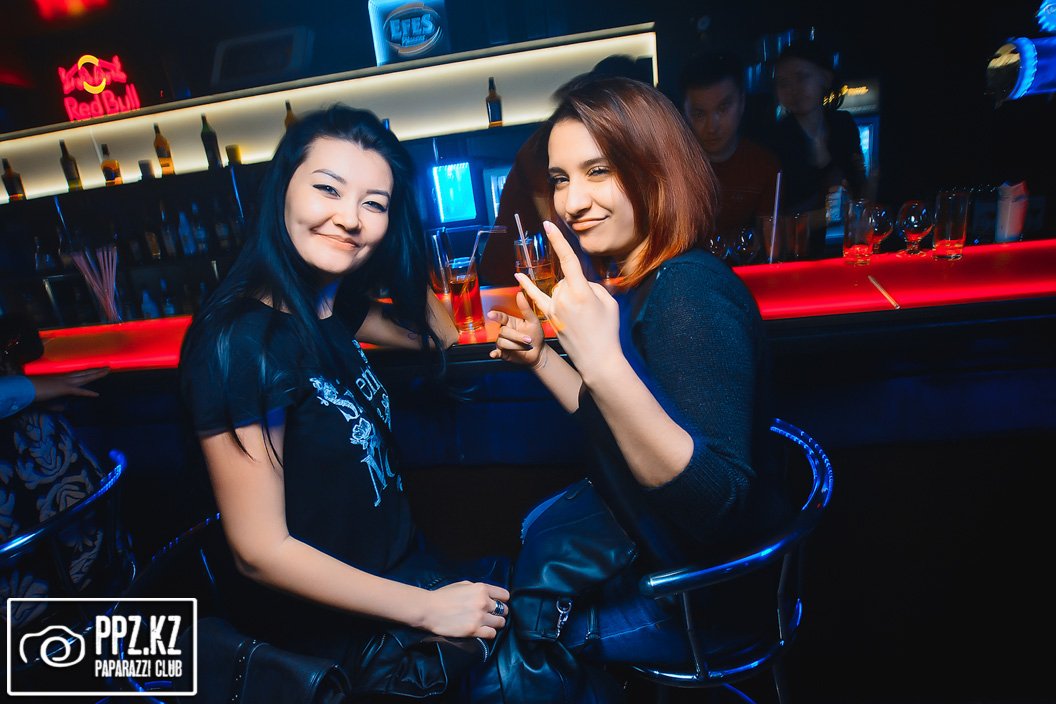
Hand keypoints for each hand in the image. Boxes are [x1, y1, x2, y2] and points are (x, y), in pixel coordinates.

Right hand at [30, 367, 109, 402]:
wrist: (24, 390)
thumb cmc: (34, 394)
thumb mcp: (49, 401)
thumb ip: (59, 404)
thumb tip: (66, 407)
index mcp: (61, 380)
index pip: (78, 376)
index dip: (88, 373)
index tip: (97, 370)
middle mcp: (65, 379)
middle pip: (84, 374)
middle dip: (97, 371)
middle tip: (108, 367)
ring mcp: (65, 382)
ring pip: (85, 378)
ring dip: (97, 375)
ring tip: (107, 371)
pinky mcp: (63, 388)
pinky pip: (78, 391)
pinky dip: (87, 393)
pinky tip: (97, 394)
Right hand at [421, 581, 510, 639]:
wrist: (429, 609)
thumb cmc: (444, 595)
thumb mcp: (463, 584)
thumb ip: (478, 589)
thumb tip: (489, 595)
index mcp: (481, 588)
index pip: (505, 596)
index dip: (502, 600)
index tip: (498, 604)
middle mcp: (483, 602)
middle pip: (504, 610)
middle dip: (499, 613)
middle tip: (491, 615)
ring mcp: (479, 617)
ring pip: (500, 623)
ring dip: (495, 624)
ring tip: (487, 624)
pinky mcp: (474, 630)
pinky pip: (492, 634)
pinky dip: (489, 633)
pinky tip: (482, 631)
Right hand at [487, 292, 544, 367]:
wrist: (539, 352)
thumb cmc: (536, 335)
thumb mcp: (533, 320)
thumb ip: (525, 308)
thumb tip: (519, 294)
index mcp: (510, 321)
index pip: (500, 317)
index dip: (496, 315)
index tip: (491, 314)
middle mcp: (504, 331)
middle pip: (503, 331)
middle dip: (516, 336)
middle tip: (528, 340)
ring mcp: (502, 341)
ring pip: (502, 342)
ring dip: (515, 345)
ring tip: (525, 347)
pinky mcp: (502, 352)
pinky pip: (496, 352)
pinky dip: (494, 353)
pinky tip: (494, 354)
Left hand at [515, 221, 620, 376]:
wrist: (597, 358)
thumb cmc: (607, 330)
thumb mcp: (609, 303)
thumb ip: (593, 286)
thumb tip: (579, 282)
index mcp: (582, 292)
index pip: (568, 260)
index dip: (558, 241)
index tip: (548, 226)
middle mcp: (565, 298)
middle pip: (568, 279)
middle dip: (579, 288)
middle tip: (591, 311)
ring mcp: (555, 308)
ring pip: (560, 289)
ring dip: (571, 297)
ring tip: (582, 319)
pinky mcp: (550, 317)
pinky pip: (535, 298)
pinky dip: (526, 286)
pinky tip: (517, 276)